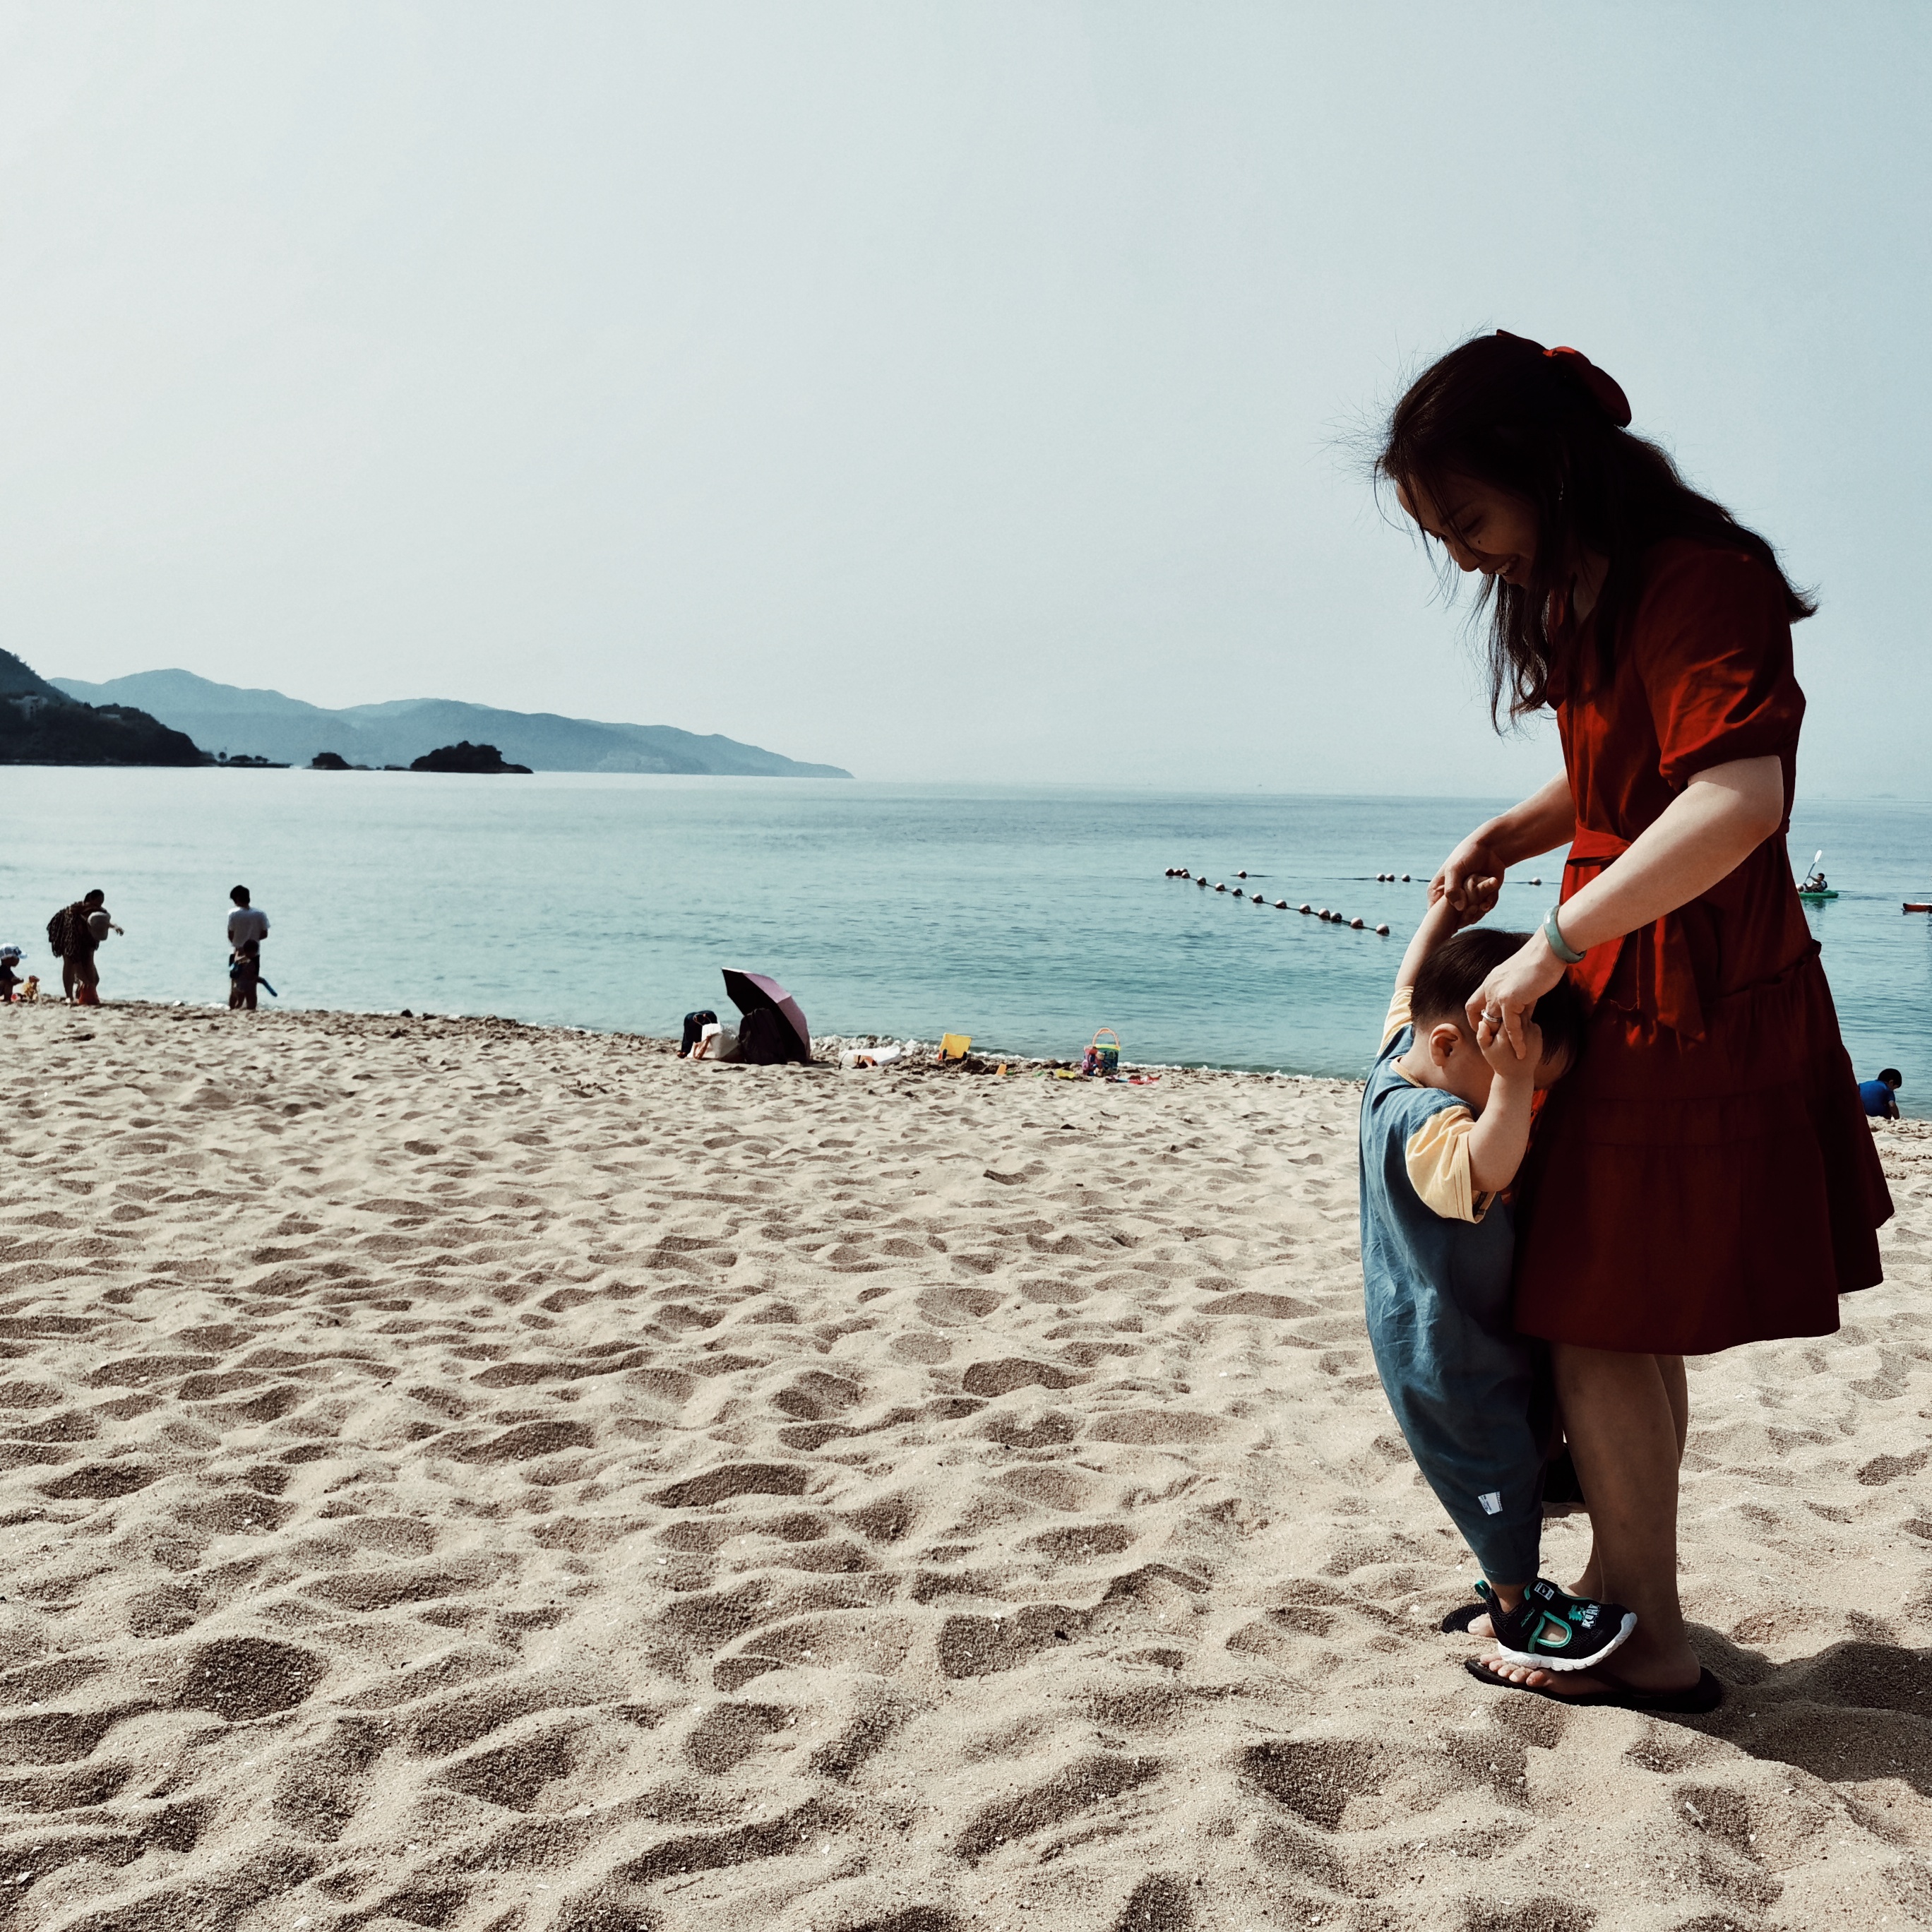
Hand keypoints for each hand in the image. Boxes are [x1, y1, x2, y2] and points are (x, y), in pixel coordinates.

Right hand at [1433, 829, 1504, 918]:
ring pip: (1471, 916)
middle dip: (1466, 916)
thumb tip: (1459, 909)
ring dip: (1479, 911)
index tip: (1458, 915)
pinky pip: (1484, 909)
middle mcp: (1452, 898)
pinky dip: (1488, 904)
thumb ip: (1452, 889)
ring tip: (1483, 899)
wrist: (1490, 848)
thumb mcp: (1455, 869)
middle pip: (1455, 919)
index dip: (1445, 920)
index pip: (1436, 914)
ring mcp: (1467, 899)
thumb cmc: (1467, 854)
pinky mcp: (1482, 898)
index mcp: (1438, 892)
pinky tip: (1490, 894)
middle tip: (1475, 907)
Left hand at [1466, 933, 1566, 1060]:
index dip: (1477, 1018)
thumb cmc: (1541, 961)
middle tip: (1497, 1047)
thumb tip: (1526, 1009)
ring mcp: (1498, 993)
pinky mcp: (1509, 999)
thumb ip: (1522, 997)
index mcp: (1491, 980)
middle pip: (1481, 1015)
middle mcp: (1490, 987)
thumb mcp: (1525, 981)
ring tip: (1510, 1056)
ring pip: (1494, 1023)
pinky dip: (1516, 1040)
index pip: (1474, 1003)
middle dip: (1487, 1032)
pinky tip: (1522, 1050)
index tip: (1485, 1029)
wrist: (1548, 950)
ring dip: (1502, 1041)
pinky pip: (1510, 1026)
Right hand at [1477, 1009, 1542, 1078]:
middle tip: (1505, 1015)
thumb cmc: (1499, 1061)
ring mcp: (1532, 1032)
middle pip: (1516, 1011)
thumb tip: (1482, 1021)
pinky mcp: (1539, 1035)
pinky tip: (1521, 1034)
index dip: (1499, 1011)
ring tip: (1512, 1026)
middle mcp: (1521, 1031)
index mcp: (1506, 1034)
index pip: (1503, 1013)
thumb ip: (1482, 1035)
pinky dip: (1526, 1025)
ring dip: (1518, 1018)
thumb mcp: (1486, 1050)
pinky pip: (1531, 1022)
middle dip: (1510, 1012)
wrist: (1518, 1075)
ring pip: (1525, 1015)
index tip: (1496, 1015)